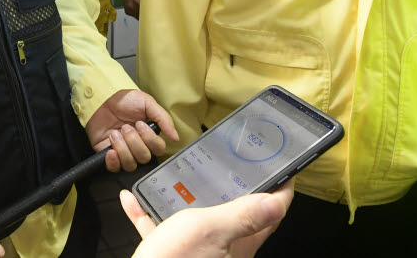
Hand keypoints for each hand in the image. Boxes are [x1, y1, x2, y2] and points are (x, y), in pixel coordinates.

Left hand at [85, 89, 178, 171]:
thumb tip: (176, 137)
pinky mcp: (108, 156)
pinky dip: (113, 161)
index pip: (158, 148)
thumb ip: (163, 118)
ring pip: (130, 164)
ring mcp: (123, 152)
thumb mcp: (147, 102)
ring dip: (122, 148)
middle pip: (144, 157)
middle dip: (134, 142)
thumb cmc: (124, 100)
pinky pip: (115, 168)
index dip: (149, 139)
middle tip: (125, 127)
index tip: (140, 124)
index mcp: (149, 136)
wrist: (101, 98)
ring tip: (115, 133)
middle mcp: (138, 146)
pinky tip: (110, 150)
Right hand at [119, 181, 293, 257]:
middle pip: (233, 216)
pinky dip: (147, 214)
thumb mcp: (211, 230)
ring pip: (194, 220)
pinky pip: (161, 230)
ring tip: (176, 179)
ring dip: (182, 198)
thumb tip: (277, 203)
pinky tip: (133, 201)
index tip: (282, 169)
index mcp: (240, 243)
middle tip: (230, 166)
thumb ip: (242, 215)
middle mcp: (222, 250)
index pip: (270, 214)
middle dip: (230, 190)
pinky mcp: (171, 255)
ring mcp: (197, 253)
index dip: (278, 190)